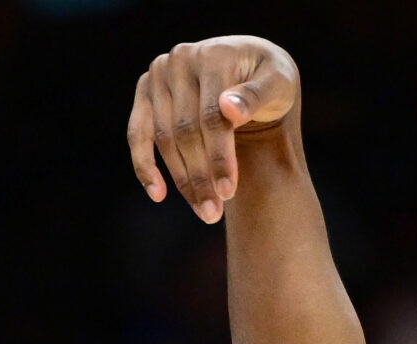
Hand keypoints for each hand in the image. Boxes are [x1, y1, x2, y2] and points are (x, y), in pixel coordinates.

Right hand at [126, 37, 301, 224]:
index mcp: (213, 56)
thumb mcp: (279, 84)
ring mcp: (159, 74)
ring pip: (163, 137)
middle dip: (200, 177)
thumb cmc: (271, 79)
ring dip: (180, 179)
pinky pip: (137, 131)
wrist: (251, 65)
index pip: (212, 116)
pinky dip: (144, 164)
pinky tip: (158, 194)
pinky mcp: (145, 90)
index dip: (219, 157)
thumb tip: (229, 107)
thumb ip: (257, 95)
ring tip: (203, 212)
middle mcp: (180, 59)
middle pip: (185, 130)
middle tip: (214, 214)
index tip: (229, 193)